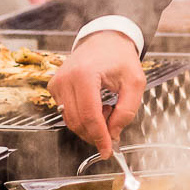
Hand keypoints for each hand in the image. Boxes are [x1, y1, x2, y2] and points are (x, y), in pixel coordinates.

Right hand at [50, 31, 144, 157]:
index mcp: (85, 75)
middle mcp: (66, 79)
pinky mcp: (54, 86)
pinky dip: (82, 117)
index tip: (108, 151)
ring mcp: (57, 83)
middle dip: (96, 133)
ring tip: (108, 109)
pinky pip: (66, 112)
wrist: (105, 39)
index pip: (90, 116)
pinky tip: (96, 105)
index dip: (99, 137)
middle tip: (114, 127)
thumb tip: (113, 133)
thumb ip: (127, 111)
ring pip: (70, 120)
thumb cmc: (120, 57)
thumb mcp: (135, 83)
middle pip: (78, 122)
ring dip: (90, 124)